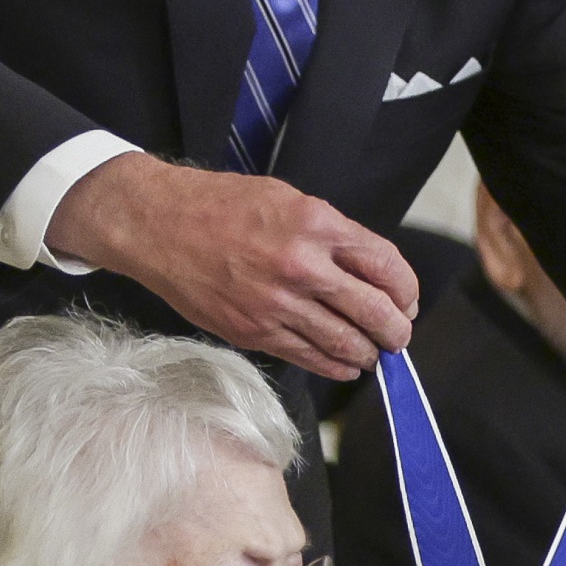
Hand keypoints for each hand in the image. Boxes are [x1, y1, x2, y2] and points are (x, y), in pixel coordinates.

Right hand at [46, 154, 418, 377]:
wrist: (158, 225)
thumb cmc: (220, 205)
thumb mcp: (288, 199)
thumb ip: (330, 234)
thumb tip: (368, 273)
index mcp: (316, 225)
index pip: (386, 267)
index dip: (406, 291)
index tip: (406, 301)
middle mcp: (302, 266)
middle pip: (374, 312)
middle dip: (396, 331)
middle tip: (398, 336)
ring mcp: (276, 304)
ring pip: (345, 343)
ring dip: (368, 353)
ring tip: (372, 353)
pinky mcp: (253, 331)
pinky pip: (308, 357)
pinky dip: (335, 366)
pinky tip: (344, 365)